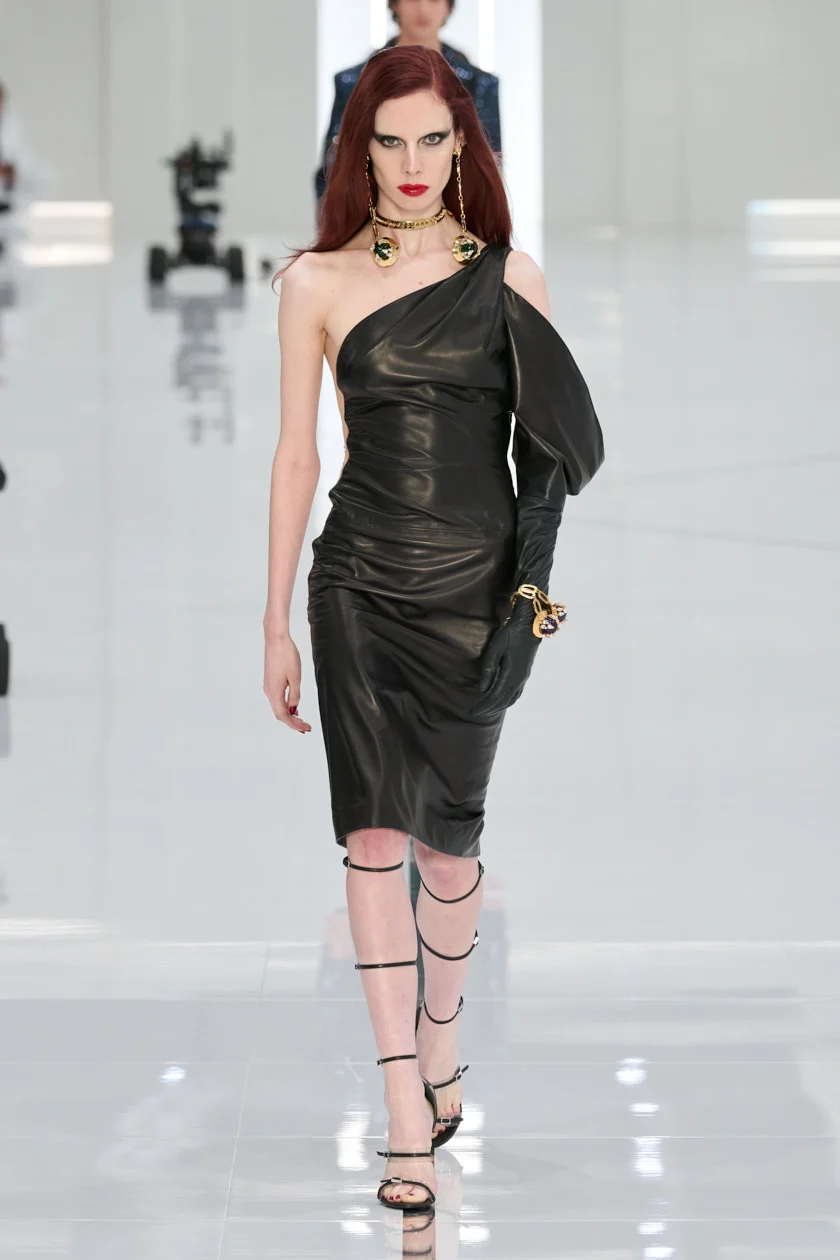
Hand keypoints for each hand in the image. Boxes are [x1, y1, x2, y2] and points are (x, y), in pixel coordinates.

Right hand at [263, 632, 311, 732]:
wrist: (276, 639)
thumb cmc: (286, 655)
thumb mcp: (295, 677)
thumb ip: (295, 695)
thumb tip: (294, 709)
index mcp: (274, 692)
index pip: (283, 715)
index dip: (294, 724)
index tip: (305, 729)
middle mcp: (269, 691)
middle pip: (280, 713)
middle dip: (293, 722)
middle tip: (306, 728)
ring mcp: (268, 686)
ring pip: (278, 707)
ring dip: (290, 715)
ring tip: (302, 720)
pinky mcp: (270, 681)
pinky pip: (277, 699)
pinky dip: (286, 706)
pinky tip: (294, 707)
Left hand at [472, 598, 541, 716]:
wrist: (530, 626)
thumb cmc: (510, 634)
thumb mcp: (495, 649)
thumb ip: (488, 669)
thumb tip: (481, 689)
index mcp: (510, 675)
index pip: (494, 697)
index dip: (483, 707)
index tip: (472, 712)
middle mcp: (518, 680)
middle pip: (502, 701)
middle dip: (489, 709)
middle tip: (476, 713)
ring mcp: (523, 678)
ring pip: (511, 699)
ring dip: (498, 707)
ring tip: (487, 710)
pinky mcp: (525, 674)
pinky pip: (516, 694)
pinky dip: (507, 701)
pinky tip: (502, 700)